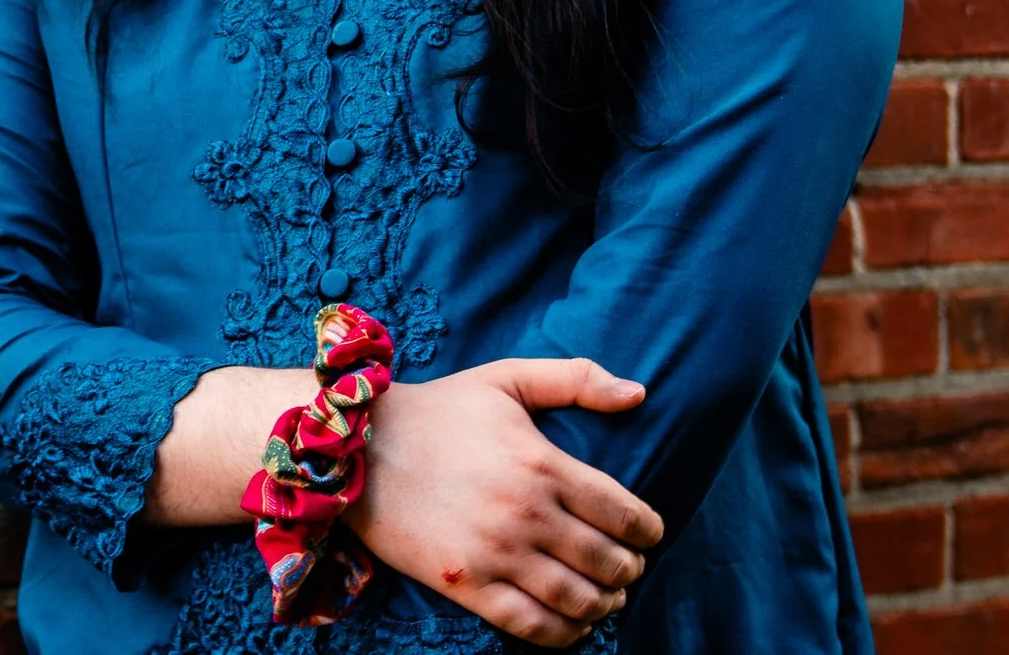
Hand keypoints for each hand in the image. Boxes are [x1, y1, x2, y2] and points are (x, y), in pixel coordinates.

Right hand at [345, 357, 662, 647]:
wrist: (358, 448)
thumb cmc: (438, 410)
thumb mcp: (505, 379)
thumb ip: (575, 379)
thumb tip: (639, 393)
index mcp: (542, 463)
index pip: (623, 512)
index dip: (648, 530)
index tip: (649, 533)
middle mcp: (525, 513)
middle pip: (607, 561)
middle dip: (630, 569)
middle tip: (629, 567)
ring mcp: (495, 553)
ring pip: (577, 599)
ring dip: (605, 603)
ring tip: (608, 597)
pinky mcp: (466, 584)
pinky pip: (532, 625)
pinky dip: (565, 633)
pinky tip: (573, 623)